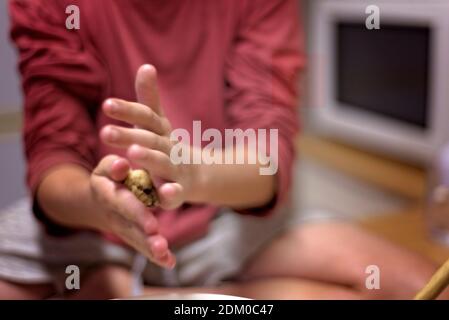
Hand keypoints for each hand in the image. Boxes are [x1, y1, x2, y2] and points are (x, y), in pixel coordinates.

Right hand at [90, 154, 175, 267]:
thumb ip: (113, 165)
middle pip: (128, 226)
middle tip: (160, 245)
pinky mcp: (130, 234)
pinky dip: (157, 255)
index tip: (152, 225)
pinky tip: (169, 262)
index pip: (120, 202)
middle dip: (144, 237)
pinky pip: (142, 245)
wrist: (99, 195)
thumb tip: (122, 165)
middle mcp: (111, 213)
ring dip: (149, 248)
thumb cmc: (110, 175)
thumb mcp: (107, 166)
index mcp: (104, 191)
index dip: (135, 212)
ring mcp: (120, 226)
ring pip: (135, 239)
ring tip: (164, 254)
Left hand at [100, 65, 201, 209]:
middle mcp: (170, 146)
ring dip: (150, 157)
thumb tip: (146, 65)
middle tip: (105, 132)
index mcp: (161, 130)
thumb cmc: (168, 147)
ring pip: (164, 163)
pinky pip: (176, 194)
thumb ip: (149, 100)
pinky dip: (172, 194)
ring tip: (133, 152)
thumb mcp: (158, 124)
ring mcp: (177, 169)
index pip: (146, 117)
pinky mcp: (180, 191)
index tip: (106, 104)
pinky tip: (164, 193)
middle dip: (130, 135)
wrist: (198, 175)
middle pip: (151, 139)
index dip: (127, 111)